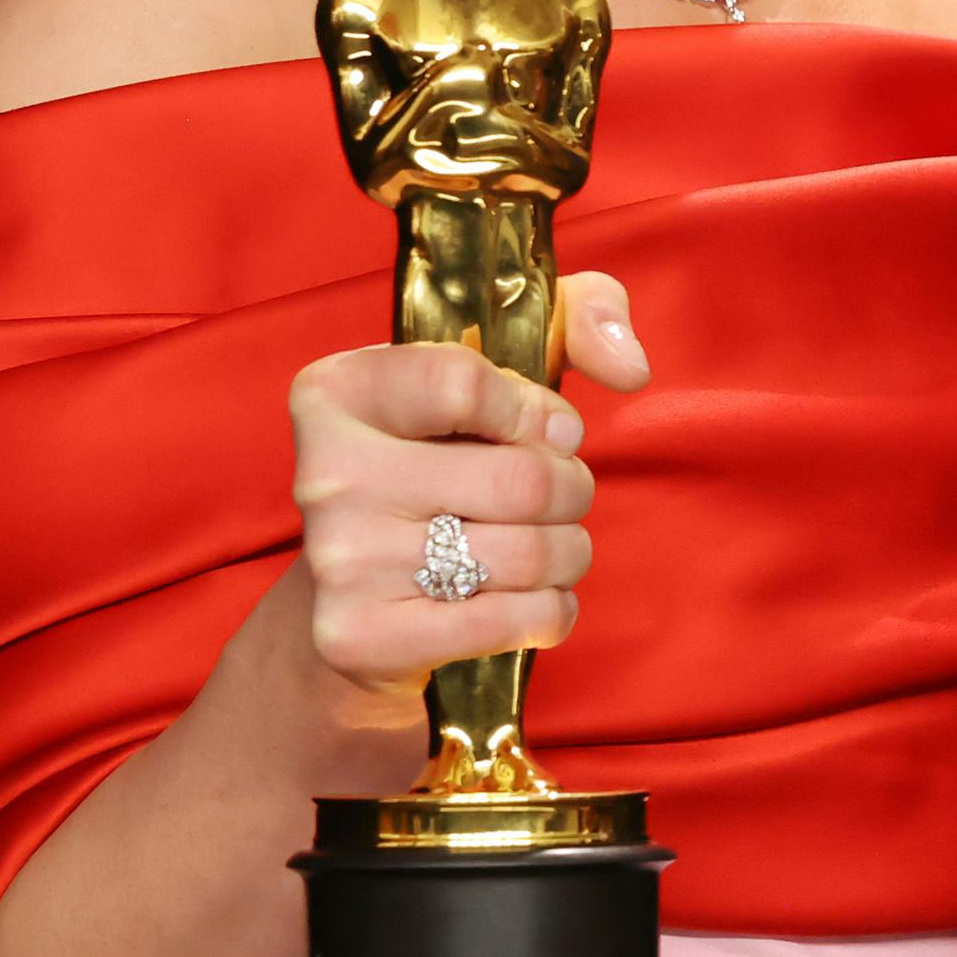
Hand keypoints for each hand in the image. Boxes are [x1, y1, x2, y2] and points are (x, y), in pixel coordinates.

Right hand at [280, 274, 650, 700]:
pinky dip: (551, 612)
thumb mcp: (491, 372)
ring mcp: (340, 561)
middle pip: (520, 480)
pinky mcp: (362, 637)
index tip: (546, 427)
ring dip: (568, 553)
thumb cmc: (440, 469)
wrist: (356, 605)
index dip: (535, 411)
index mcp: (339, 392)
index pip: (465, 382)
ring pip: (528, 553)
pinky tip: (531, 600)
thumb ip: (574, 320)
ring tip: (549, 549)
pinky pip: (514, 619)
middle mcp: (326, 474)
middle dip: (571, 490)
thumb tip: (630, 366)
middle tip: (560, 498)